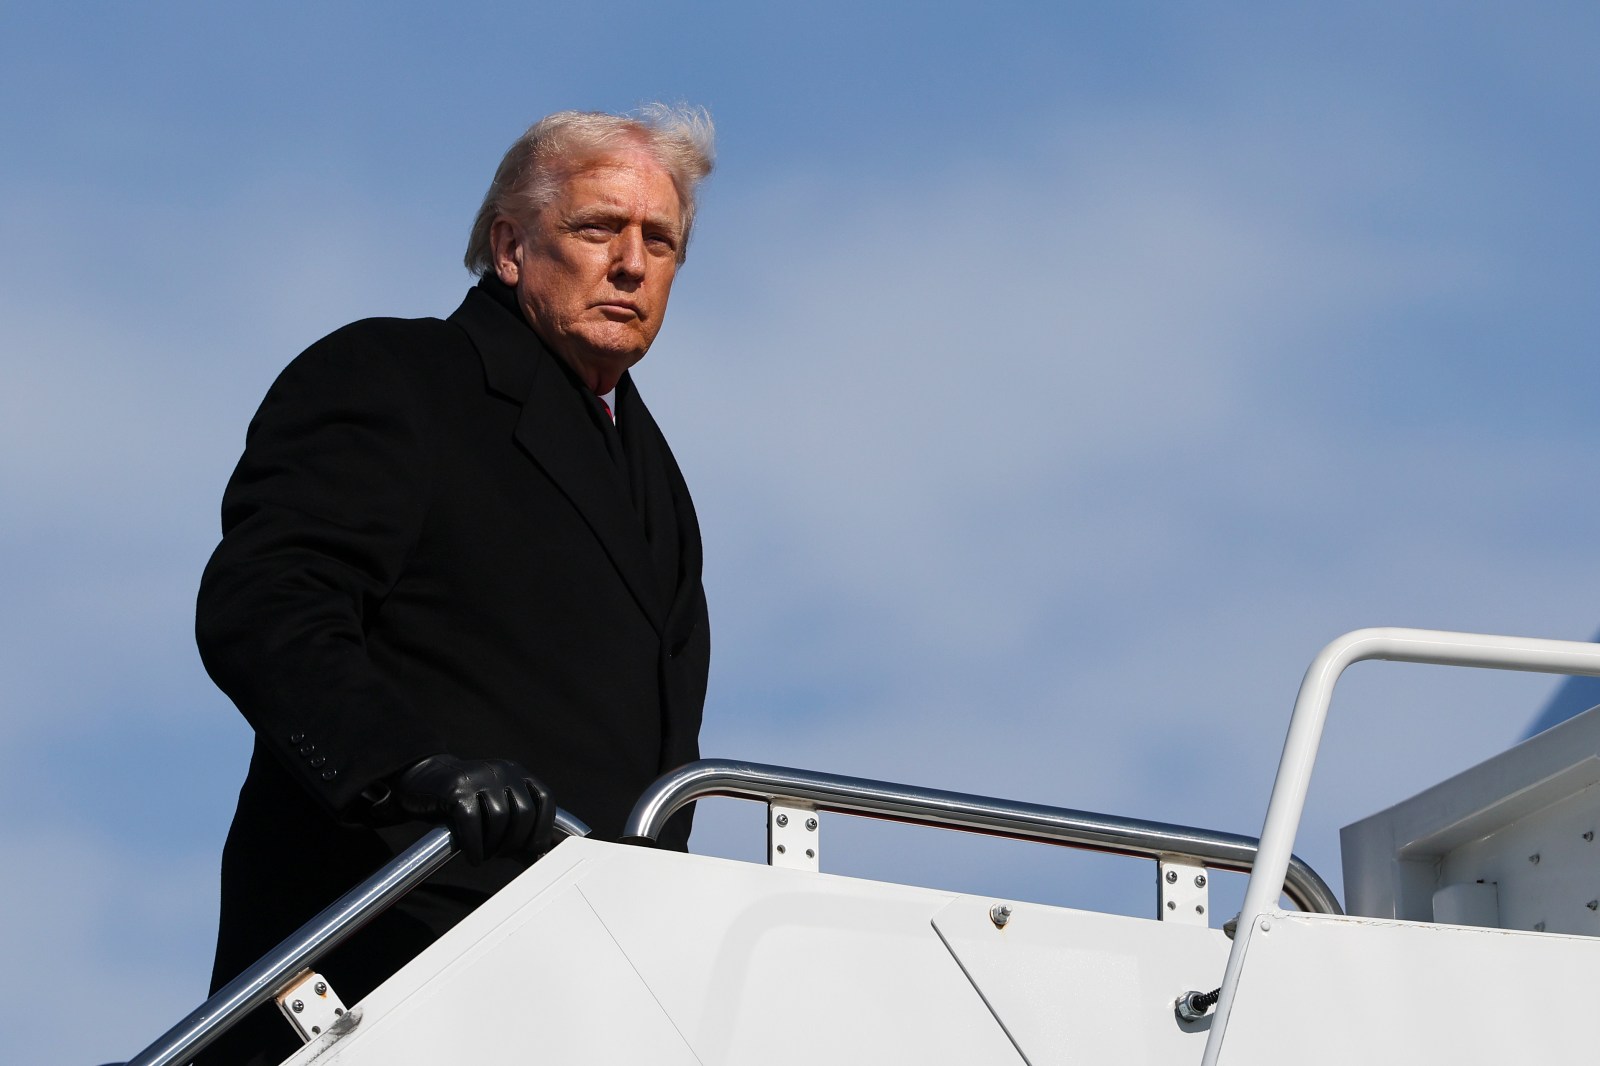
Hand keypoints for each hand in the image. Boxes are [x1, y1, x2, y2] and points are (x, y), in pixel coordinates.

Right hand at [392, 755, 555, 864]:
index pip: (545, 799)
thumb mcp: (495, 810)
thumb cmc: (464, 803)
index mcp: (518, 773)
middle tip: (501, 855)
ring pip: (500, 818)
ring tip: (485, 855)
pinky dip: (475, 846)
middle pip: (524, 812)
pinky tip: (473, 858)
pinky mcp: (456, 788)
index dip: (543, 828)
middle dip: (515, 842)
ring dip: (494, 846)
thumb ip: (518, 831)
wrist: (422, 780)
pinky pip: (472, 822)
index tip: (532, 851)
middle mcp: (502, 770)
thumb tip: (541, 858)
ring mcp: (480, 776)